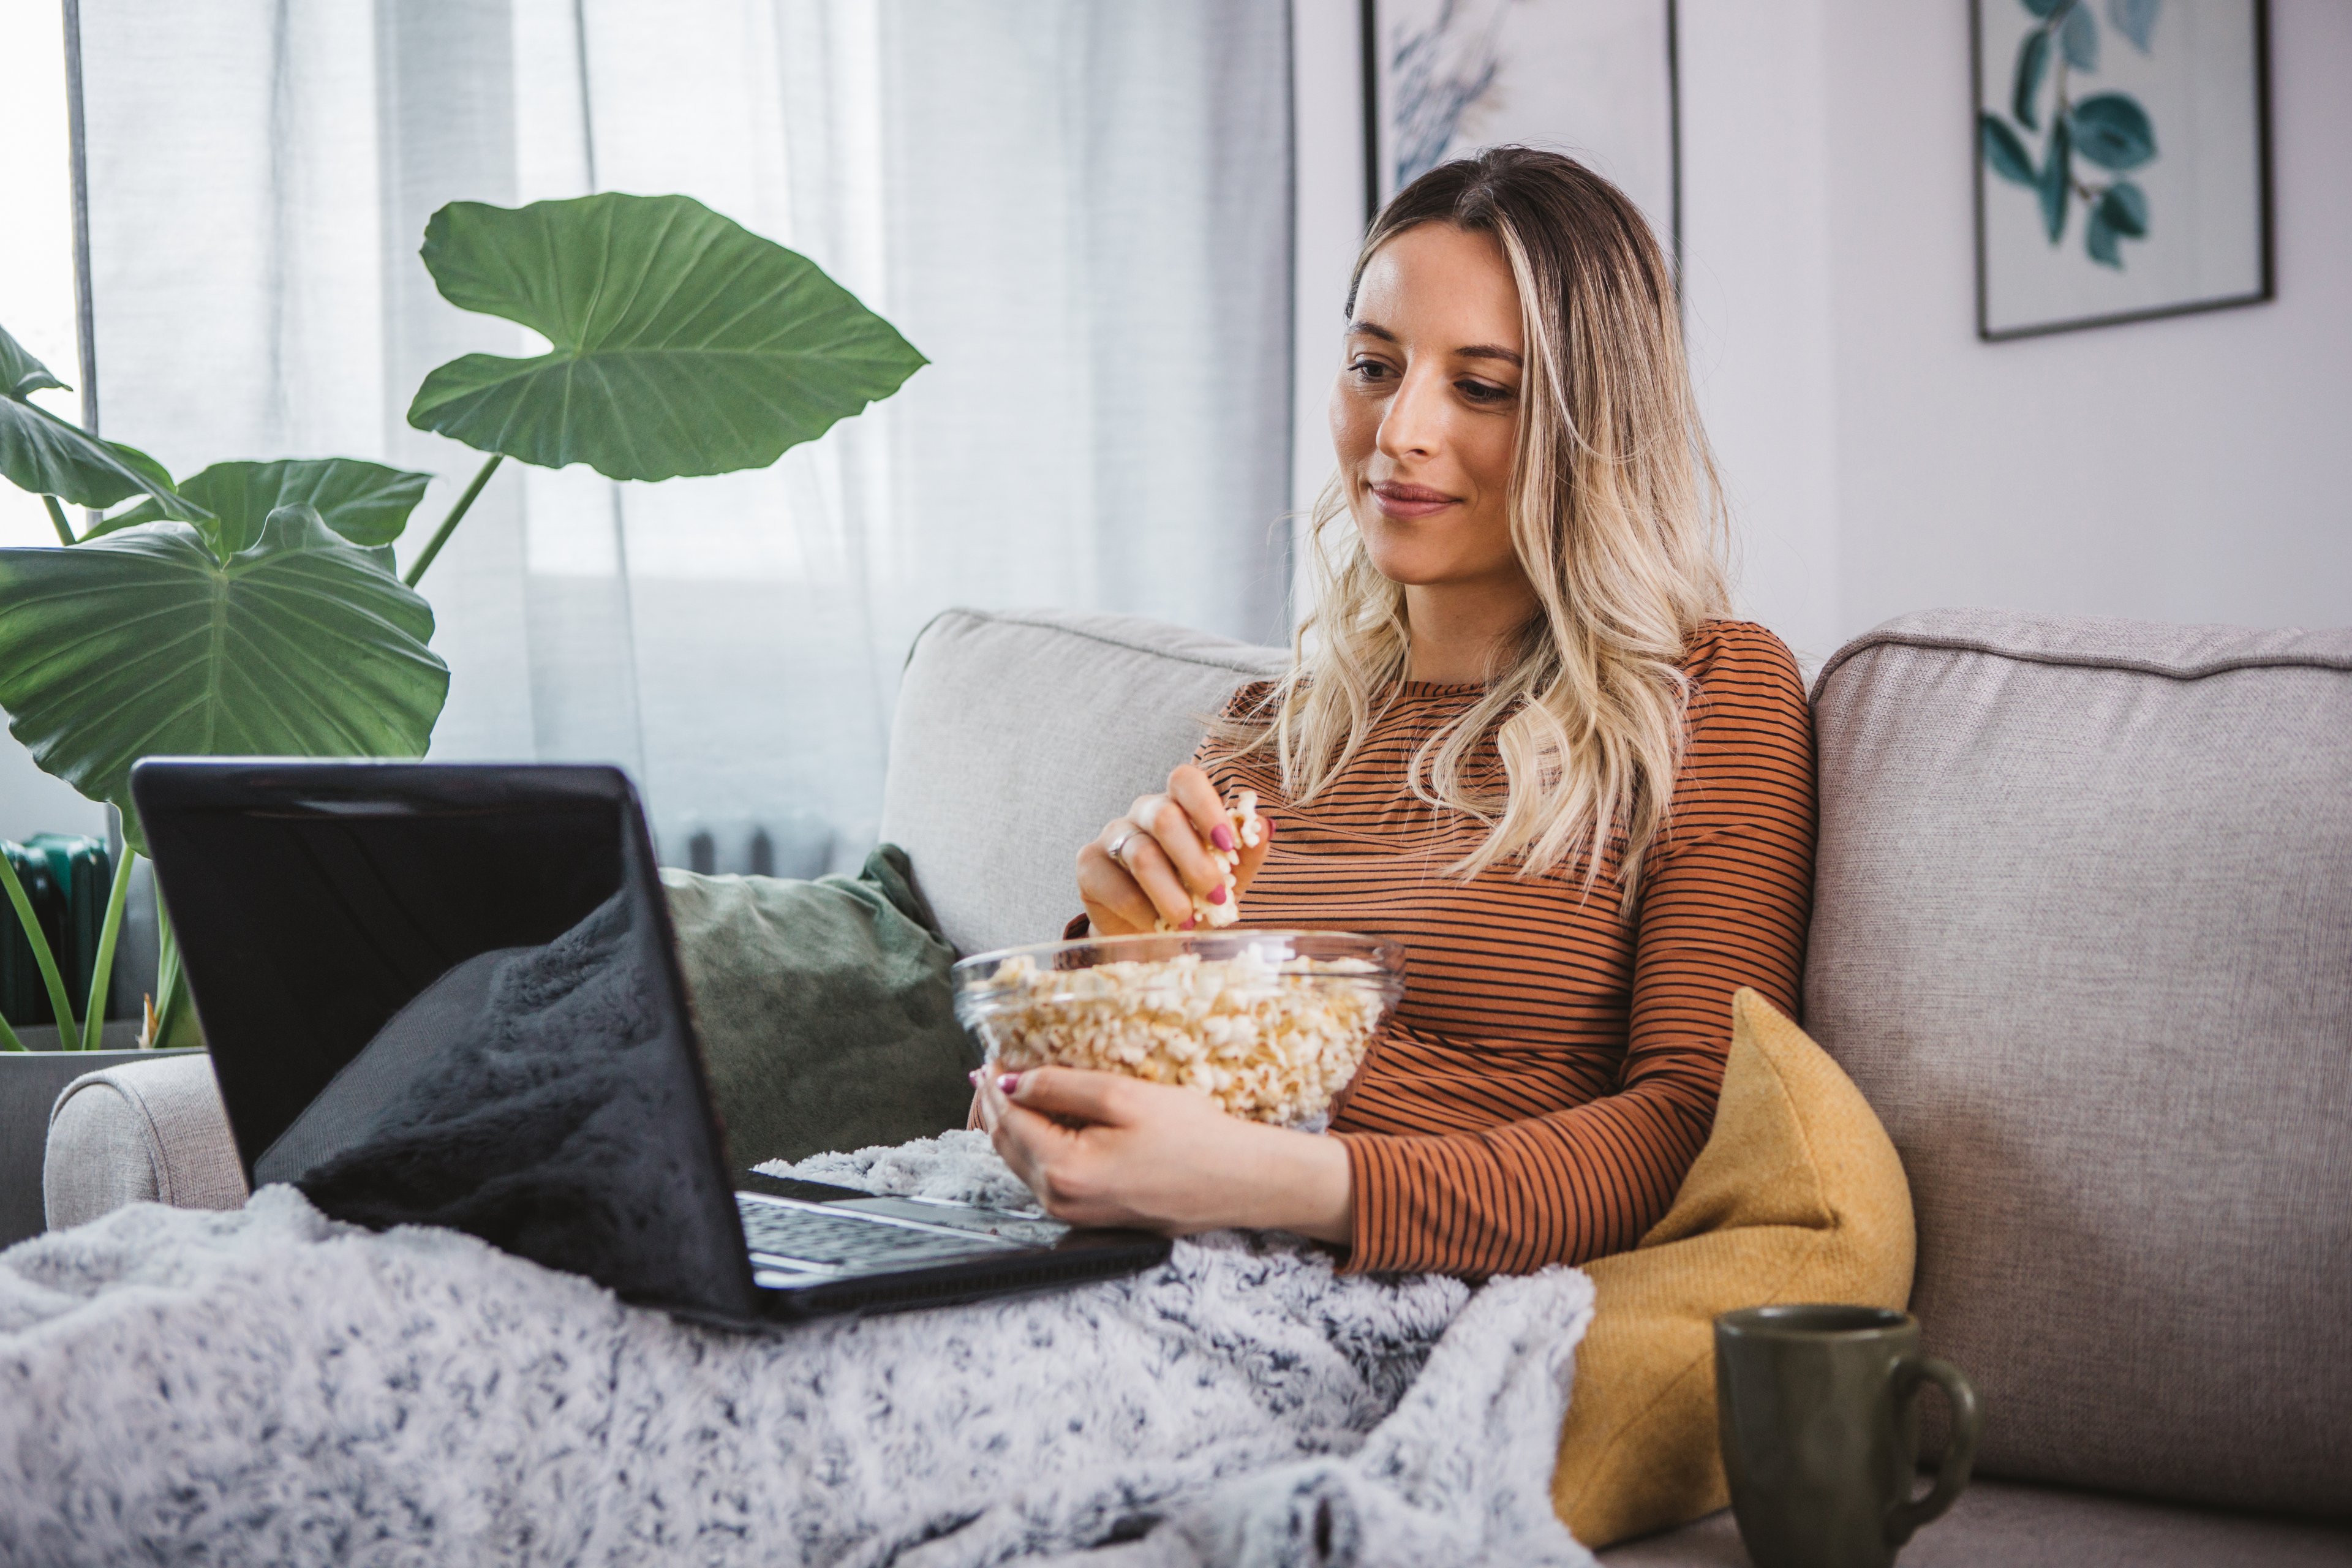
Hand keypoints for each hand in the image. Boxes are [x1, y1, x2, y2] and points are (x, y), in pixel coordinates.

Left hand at [973, 1065, 1352, 1241]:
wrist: (1241, 1183)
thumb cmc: (1194, 1138)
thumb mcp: (1124, 1097)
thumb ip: (1060, 1087)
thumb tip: (1013, 1082)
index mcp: (1062, 1170)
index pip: (1008, 1119)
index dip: (994, 1083)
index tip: (989, 1056)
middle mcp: (1059, 1200)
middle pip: (1006, 1144)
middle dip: (995, 1105)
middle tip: (993, 1069)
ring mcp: (1073, 1212)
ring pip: (1023, 1161)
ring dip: (1015, 1124)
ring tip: (1015, 1087)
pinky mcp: (1090, 1214)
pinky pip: (1047, 1174)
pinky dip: (1038, 1143)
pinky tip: (1048, 1118)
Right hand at [1077, 764, 1275, 935]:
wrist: (1154, 936)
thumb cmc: (1194, 898)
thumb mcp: (1229, 880)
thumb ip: (1247, 855)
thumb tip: (1265, 826)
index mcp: (1178, 804)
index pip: (1185, 780)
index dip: (1207, 807)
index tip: (1227, 846)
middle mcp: (1143, 812)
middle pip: (1165, 818)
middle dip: (1195, 862)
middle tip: (1215, 897)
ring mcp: (1112, 836)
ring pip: (1142, 856)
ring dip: (1171, 894)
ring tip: (1188, 922)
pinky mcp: (1088, 865)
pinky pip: (1115, 885)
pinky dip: (1141, 912)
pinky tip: (1155, 927)